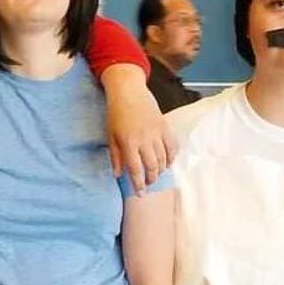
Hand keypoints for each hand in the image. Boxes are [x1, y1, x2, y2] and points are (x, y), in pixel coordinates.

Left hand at [105, 79, 175, 194]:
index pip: (136, 170)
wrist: (128, 90)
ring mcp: (156, 133)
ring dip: (160, 170)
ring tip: (155, 174)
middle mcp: (144, 139)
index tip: (140, 194)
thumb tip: (118, 175)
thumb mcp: (111, 136)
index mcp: (129, 143)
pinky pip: (172, 146)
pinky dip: (172, 157)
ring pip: (163, 159)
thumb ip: (116, 156)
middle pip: (152, 167)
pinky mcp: (165, 126)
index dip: (139, 185)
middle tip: (148, 184)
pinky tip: (167, 162)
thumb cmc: (116, 113)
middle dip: (151, 179)